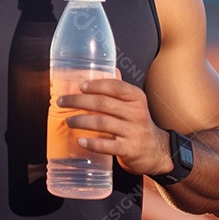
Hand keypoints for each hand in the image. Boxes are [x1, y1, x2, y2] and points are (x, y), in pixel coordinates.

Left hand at [57, 74, 171, 177]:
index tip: (80, 87)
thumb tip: (108, 69)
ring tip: (68, 121)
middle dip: (79, 101)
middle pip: (103, 103)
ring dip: (81, 121)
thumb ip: (120, 89)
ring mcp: (133, 132)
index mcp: (136, 98)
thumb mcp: (134, 104)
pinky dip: (92, 143)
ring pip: (102, 123)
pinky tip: (81, 141)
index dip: (96, 85)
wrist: (155, 150)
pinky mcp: (129, 150)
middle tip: (62, 102)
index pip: (116, 86)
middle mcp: (136, 113)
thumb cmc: (138, 124)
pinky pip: (108, 146)